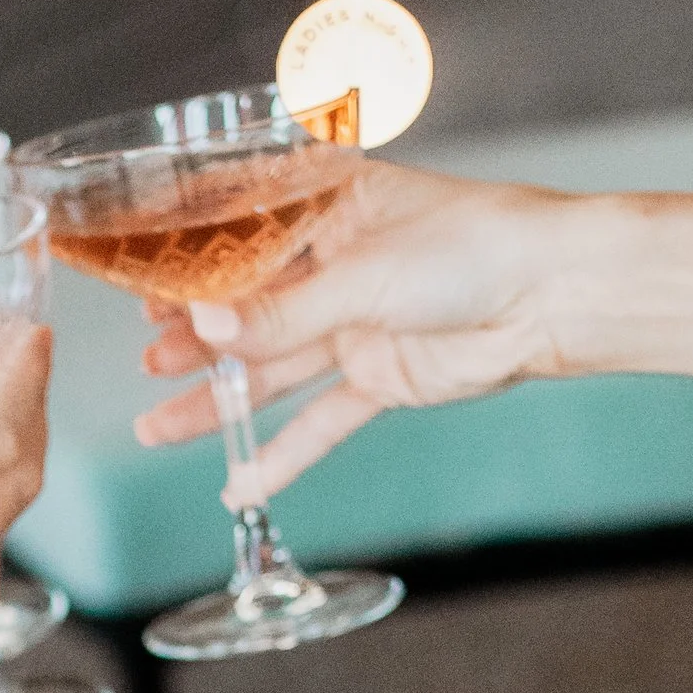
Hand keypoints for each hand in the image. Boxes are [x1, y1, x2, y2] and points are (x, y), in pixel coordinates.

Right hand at [132, 161, 580, 504]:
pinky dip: (283, 453)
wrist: (554, 296)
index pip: (239, 234)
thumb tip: (204, 328)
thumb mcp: (360, 275)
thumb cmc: (473, 246)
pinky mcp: (380, 377)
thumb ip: (281, 313)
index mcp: (327, 210)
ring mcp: (355, 325)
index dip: (187, 262)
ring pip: (271, 369)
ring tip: (157, 427)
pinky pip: (320, 419)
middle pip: (247, 309)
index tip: (138, 281)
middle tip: (145, 358)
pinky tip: (239, 483)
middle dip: (193, 338)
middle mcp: (334, 265)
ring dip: (216, 400)